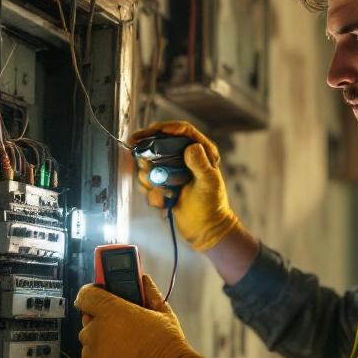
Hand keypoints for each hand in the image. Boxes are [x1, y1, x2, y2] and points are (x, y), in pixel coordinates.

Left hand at [75, 275, 205, 357]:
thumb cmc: (167, 347)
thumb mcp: (163, 314)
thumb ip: (149, 293)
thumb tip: (144, 280)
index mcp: (111, 311)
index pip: (86, 295)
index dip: (90, 295)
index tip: (95, 297)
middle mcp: (97, 331)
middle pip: (88, 323)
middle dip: (101, 326)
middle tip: (122, 333)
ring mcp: (92, 355)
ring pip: (89, 346)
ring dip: (101, 347)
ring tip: (125, 353)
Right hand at [130, 120, 240, 251]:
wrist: (206, 229)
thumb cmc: (212, 206)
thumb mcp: (208, 183)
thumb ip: (200, 164)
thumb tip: (191, 147)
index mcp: (202, 151)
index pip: (182, 130)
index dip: (164, 128)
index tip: (149, 132)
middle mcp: (185, 158)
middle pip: (159, 144)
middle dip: (149, 155)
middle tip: (145, 164)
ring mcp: (173, 171)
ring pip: (149, 165)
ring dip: (151, 179)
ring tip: (164, 192)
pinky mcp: (164, 185)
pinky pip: (148, 183)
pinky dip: (152, 194)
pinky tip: (164, 202)